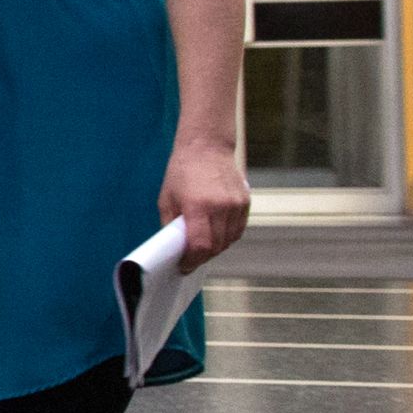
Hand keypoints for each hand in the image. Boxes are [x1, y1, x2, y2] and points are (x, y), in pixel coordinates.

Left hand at [162, 136, 248, 270]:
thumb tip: (173, 249)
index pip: (200, 245)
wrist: (207, 147)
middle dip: (202, 257)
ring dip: (216, 248)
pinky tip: (216, 234)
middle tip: (190, 259)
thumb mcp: (167, 198)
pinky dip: (227, 237)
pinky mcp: (246, 202)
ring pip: (229, 240)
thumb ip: (170, 225)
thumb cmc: (182, 171)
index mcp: (198, 206)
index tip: (184, 266)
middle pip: (216, 246)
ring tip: (202, 246)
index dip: (192, 260)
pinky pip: (238, 229)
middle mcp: (221, 207)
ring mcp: (236, 205)